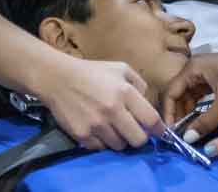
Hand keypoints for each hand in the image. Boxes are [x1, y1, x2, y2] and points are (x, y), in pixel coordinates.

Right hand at [34, 56, 165, 150]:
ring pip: (120, 146)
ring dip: (119, 139)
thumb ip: (139, 84)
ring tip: (112, 127)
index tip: (159, 133)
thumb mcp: (120, 69)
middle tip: (133, 131)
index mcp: (125, 93)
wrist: (57, 78)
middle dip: (139, 137)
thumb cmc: (91, 72)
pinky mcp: (82, 135)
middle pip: (138, 140)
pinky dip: (102, 142)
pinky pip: (101, 148)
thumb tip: (148, 104)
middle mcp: (112, 111)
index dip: (159, 130)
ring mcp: (96, 125)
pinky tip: (97, 130)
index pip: (151, 120)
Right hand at [164, 48, 217, 140]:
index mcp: (193, 68)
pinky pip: (200, 96)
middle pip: (178, 94)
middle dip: (178, 115)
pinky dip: (199, 108)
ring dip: (189, 113)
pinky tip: (200, 122)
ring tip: (190, 132)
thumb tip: (187, 138)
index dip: (169, 113)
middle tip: (180, 135)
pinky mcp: (214, 79)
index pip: (171, 93)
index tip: (171, 133)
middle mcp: (195, 69)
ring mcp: (204, 74)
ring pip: (189, 96)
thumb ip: (206, 121)